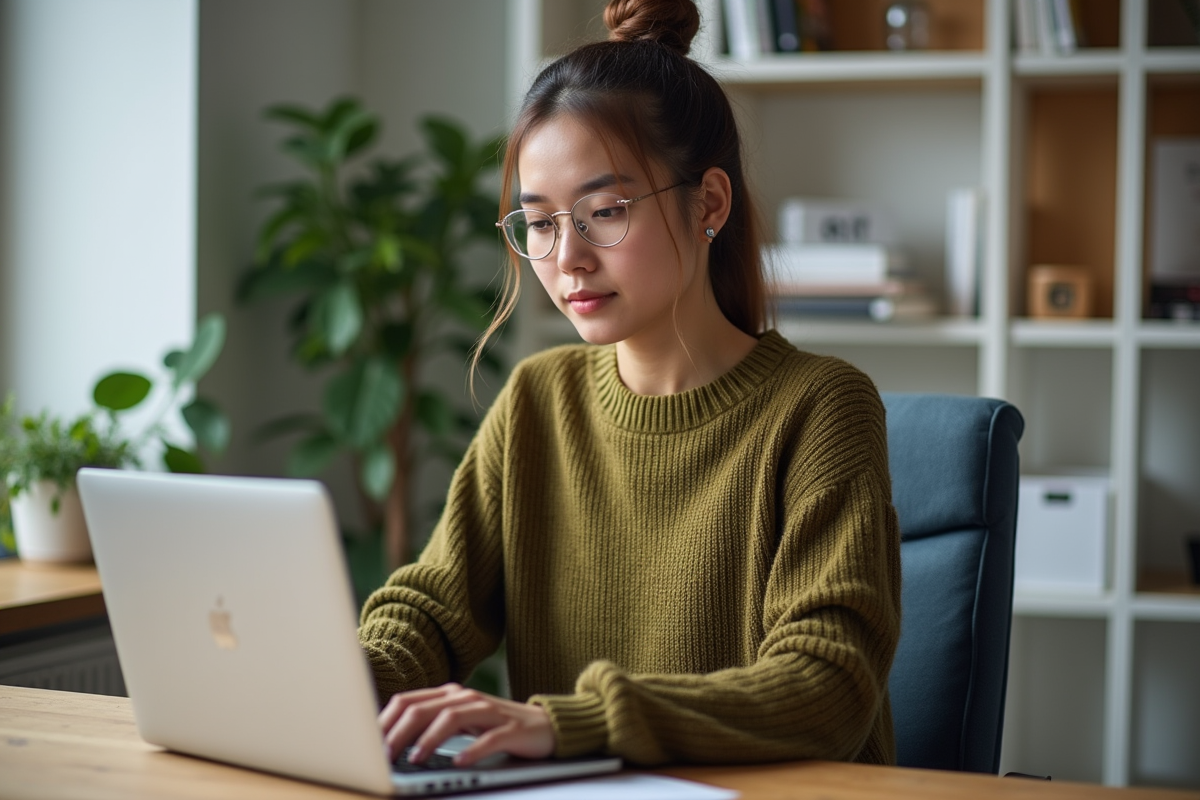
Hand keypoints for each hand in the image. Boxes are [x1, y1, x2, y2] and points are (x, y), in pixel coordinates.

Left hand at [378, 683, 554, 766]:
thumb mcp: (461, 722)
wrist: (546, 725)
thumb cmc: (496, 726)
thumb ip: (431, 723)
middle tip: (384, 756)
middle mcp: (467, 698)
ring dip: (429, 739)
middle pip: (424, 709)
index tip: (368, 745)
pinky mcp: (511, 728)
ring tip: (415, 758)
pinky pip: (488, 738)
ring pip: (452, 718)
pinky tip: (458, 762)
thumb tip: (390, 741)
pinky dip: (471, 750)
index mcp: (450, 694)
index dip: (384, 722)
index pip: (407, 701)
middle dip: (398, 733)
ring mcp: (490, 711)